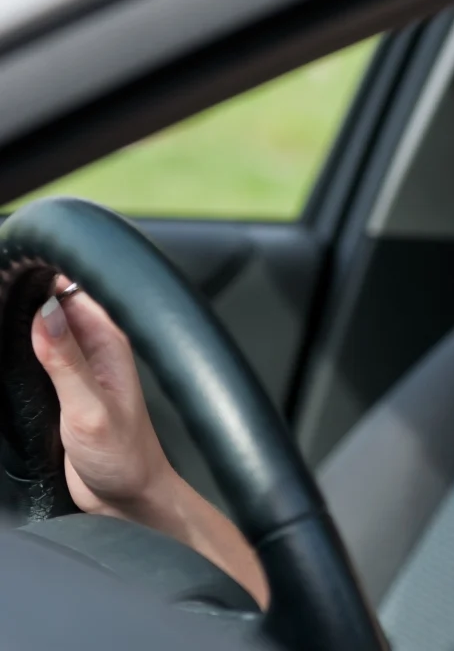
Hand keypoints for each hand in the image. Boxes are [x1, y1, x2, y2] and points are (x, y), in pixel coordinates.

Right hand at [31, 278, 179, 520]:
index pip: (73, 290)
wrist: (128, 497)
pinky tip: (2, 352)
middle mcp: (93, 349)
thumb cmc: (124, 457)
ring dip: (16, 324)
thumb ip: (66, 363)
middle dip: (21, 296)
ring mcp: (75, 369)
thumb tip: (44, 312)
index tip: (10, 268)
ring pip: (39, 330)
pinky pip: (33, 359)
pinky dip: (15, 352)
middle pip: (51, 305)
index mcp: (109, 343)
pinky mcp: (59, 390)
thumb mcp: (90, 410)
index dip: (41, 274)